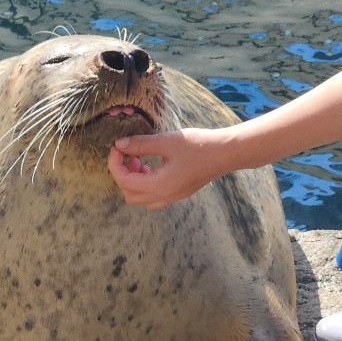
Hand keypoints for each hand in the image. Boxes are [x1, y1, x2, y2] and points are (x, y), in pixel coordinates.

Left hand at [107, 128, 232, 209]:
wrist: (226, 153)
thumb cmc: (199, 145)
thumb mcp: (166, 141)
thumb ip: (140, 144)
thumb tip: (119, 145)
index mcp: (159, 186)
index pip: (124, 180)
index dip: (114, 163)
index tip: (117, 147)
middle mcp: (164, 196)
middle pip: (129, 194)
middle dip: (122, 174)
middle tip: (128, 154)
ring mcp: (172, 197)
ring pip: (141, 198)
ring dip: (134, 181)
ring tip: (140, 160)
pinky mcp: (178, 193)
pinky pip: (153, 197)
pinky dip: (146, 184)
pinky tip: (153, 166)